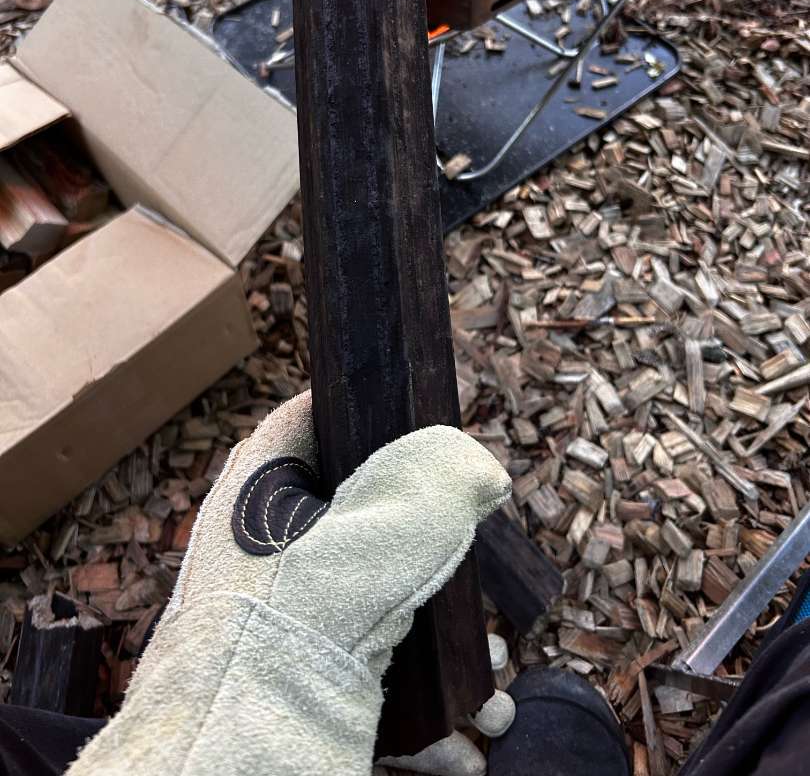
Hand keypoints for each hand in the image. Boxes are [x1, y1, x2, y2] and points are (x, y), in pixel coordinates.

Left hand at [67, 391, 511, 775]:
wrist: (231, 758)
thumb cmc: (305, 621)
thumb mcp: (387, 528)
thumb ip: (443, 478)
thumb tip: (480, 472)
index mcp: (257, 487)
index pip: (312, 421)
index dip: (368, 412)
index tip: (426, 426)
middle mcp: (258, 548)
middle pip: (359, 522)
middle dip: (437, 563)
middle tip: (480, 579)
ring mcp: (273, 618)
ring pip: (374, 613)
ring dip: (441, 654)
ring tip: (494, 698)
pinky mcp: (285, 681)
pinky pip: (363, 682)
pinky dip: (416, 712)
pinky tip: (465, 745)